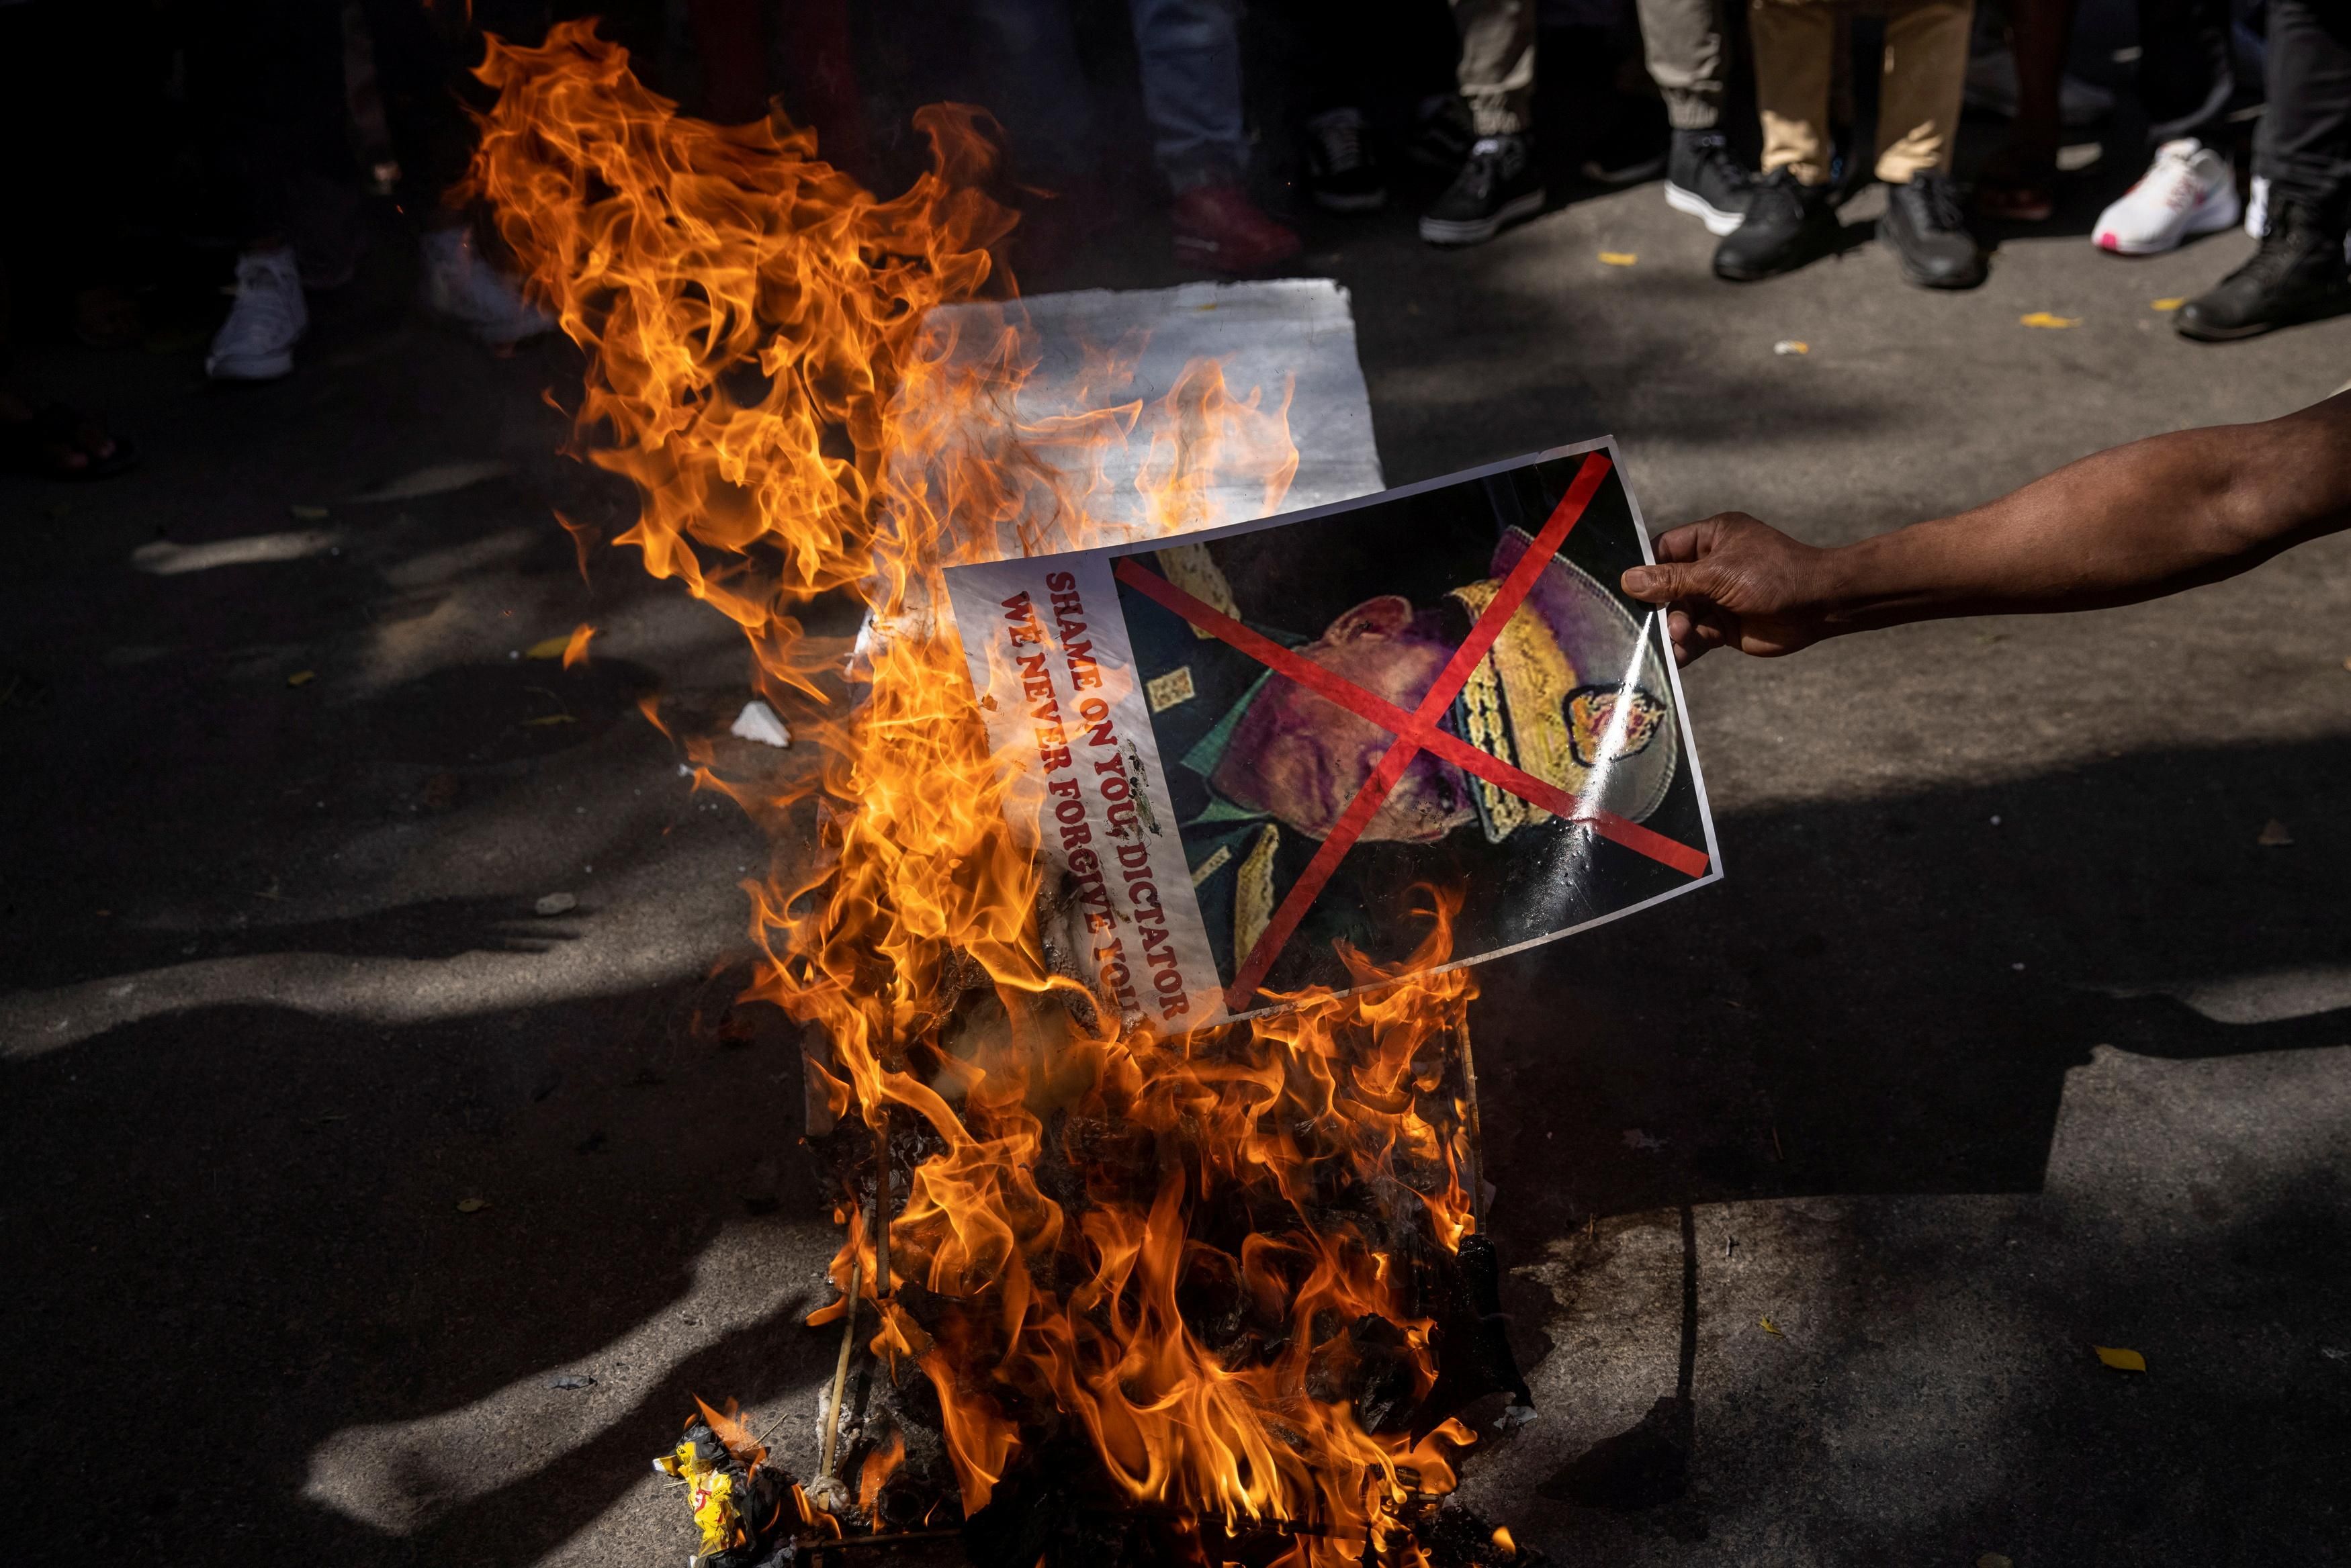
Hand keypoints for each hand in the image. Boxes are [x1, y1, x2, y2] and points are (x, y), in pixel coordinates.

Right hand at [1620, 512, 1838, 665]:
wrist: (1819, 607)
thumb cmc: (1773, 576)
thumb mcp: (1718, 574)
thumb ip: (1673, 580)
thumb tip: (1628, 580)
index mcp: (1711, 538)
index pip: (1664, 549)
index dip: (1644, 568)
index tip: (1623, 587)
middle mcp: (1711, 566)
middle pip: (1667, 587)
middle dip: (1660, 606)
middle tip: (1652, 622)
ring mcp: (1717, 597)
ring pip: (1679, 614)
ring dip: (1674, 629)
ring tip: (1679, 638)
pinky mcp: (1724, 626)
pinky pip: (1695, 636)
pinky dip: (1686, 646)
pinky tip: (1679, 656)